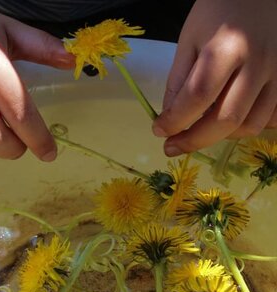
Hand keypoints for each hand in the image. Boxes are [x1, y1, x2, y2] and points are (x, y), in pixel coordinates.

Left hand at [152, 0, 276, 156]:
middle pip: (226, 119)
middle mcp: (258, 63)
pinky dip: (247, 127)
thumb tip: (169, 117)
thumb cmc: (220, 10)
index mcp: (226, 48)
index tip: (158, 130)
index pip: (197, 96)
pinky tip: (230, 120)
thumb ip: (178, 80)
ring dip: (219, 137)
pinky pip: (271, 118)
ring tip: (200, 131)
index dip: (174, 121)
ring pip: (251, 125)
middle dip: (193, 141)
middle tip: (172, 146)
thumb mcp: (189, 39)